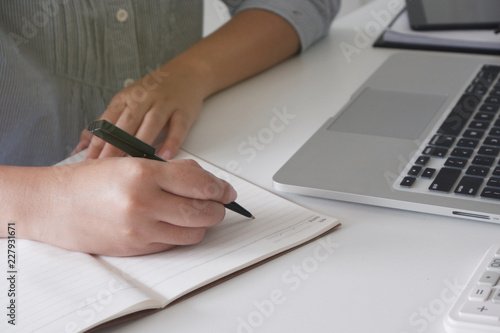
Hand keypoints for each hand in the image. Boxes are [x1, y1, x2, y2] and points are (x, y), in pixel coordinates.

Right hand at [24, 158, 235, 255]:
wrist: (53, 205)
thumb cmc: (89, 180)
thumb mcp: (131, 161)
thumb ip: (170, 170)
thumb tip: (203, 179)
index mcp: (143, 174)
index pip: (199, 184)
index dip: (220, 188)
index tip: (227, 190)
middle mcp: (143, 203)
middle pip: (202, 212)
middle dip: (218, 208)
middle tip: (219, 203)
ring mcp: (139, 230)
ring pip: (192, 233)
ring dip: (201, 224)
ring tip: (197, 213)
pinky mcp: (135, 248)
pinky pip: (172, 244)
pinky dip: (180, 234)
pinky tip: (174, 223)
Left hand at [73, 60, 207, 159]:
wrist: (187, 72)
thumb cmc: (154, 92)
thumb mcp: (127, 101)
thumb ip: (106, 123)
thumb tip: (81, 146)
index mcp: (126, 98)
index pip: (107, 122)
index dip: (97, 142)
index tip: (89, 161)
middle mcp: (144, 99)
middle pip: (127, 124)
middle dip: (115, 146)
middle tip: (107, 166)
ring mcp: (164, 104)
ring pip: (151, 123)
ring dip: (141, 143)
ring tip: (133, 163)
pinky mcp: (183, 111)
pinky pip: (177, 127)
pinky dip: (171, 142)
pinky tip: (165, 156)